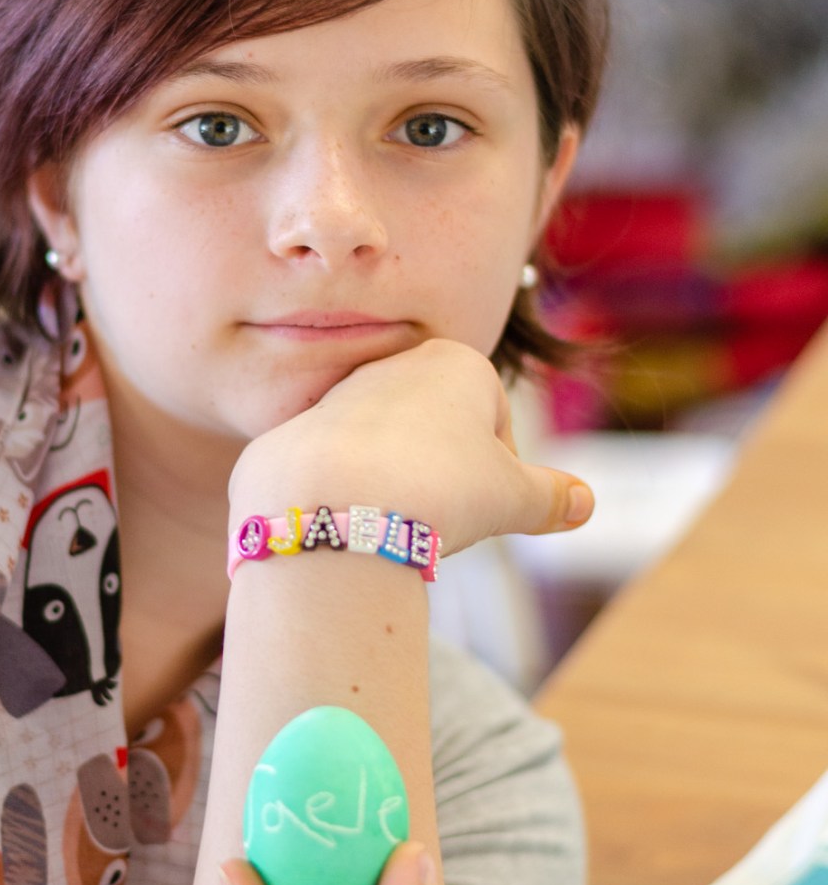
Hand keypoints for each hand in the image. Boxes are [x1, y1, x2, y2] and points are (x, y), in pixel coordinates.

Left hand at [228, 335, 593, 558]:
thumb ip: (551, 497)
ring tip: (392, 520)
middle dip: (446, 478)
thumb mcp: (514, 499)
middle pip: (439, 435)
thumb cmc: (438, 489)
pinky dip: (348, 500)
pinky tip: (349, 521)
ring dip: (397, 488)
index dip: (498, 474)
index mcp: (457, 363)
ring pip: (387, 452)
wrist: (334, 502)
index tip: (481, 502)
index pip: (496, 424)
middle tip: (440, 516)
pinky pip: (336, 474)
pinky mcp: (298, 432)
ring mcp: (341, 395)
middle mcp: (395, 366)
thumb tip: (585, 504)